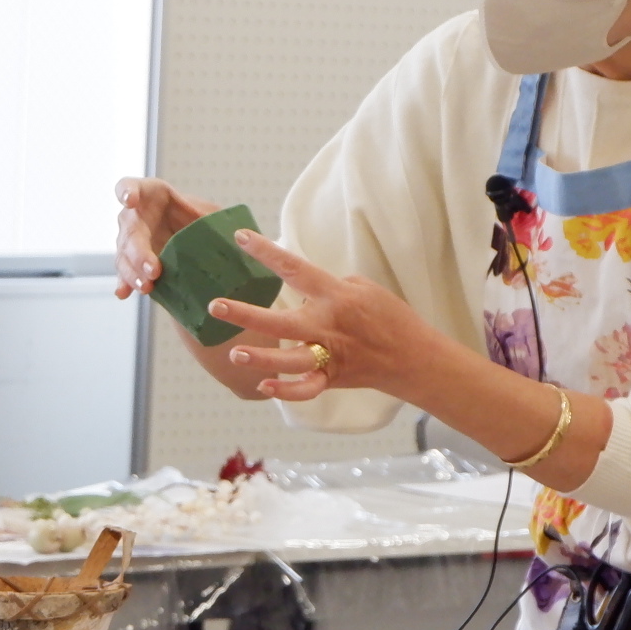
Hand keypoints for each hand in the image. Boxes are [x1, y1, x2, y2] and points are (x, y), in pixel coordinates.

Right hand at [114, 178, 216, 297]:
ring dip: (132, 272)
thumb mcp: (209, 215)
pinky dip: (124, 283)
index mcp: (150, 195)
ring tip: (146, 286)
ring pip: (124, 255)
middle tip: (153, 270)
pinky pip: (124, 273)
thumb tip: (239, 234)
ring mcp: (130, 240)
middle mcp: (135, 217)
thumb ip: (214, 218)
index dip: (127, 191)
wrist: (195, 243)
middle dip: (139, 251)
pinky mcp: (131, 263)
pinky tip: (124, 293)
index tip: (130, 201)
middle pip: (130, 230)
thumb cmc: (198, 221)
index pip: (131, 186)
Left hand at [203, 229, 459, 404]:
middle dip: (245, 314)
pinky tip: (264, 387)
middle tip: (215, 306)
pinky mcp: (333, 378)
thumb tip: (303, 289)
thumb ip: (329, 287)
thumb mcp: (364, 288)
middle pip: (280, 321)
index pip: (294, 269)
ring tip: (236, 354)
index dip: (266, 252)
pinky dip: (287, 391)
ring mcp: (330, 355)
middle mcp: (328, 326)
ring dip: (262, 358)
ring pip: (290, 360)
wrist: (415, 357)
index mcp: (336, 296)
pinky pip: (307, 388)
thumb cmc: (390, 317)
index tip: (241, 238)